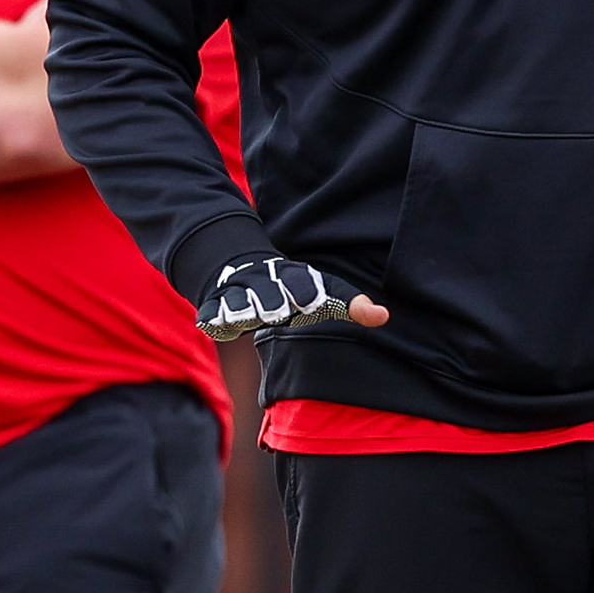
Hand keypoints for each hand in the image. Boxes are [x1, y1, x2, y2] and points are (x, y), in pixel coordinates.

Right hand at [197, 255, 387, 341]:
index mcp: (293, 277)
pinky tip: (216, 323)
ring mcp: (238, 293)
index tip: (312, 303)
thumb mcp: (325, 293)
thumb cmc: (295, 289)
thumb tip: (383, 316)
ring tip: (246, 315)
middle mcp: (265, 282)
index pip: (302, 282)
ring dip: (240, 308)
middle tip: (275, 312)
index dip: (305, 291)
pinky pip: (210, 313)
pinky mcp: (215, 305)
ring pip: (237, 302)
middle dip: (270, 301)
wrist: (245, 269)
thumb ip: (352, 305)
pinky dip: (212, 318)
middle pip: (266, 294)